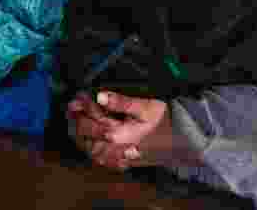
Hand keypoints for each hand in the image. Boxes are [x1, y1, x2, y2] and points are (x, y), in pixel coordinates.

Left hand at [67, 92, 184, 170]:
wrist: (184, 141)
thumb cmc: (166, 122)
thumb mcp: (145, 106)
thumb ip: (120, 102)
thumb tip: (100, 96)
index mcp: (118, 135)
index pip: (93, 118)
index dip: (84, 105)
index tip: (80, 95)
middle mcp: (115, 149)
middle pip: (87, 134)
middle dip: (78, 118)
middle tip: (73, 106)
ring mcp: (118, 157)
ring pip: (91, 149)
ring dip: (82, 135)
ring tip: (77, 121)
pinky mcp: (124, 161)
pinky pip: (102, 159)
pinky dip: (92, 148)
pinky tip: (90, 141)